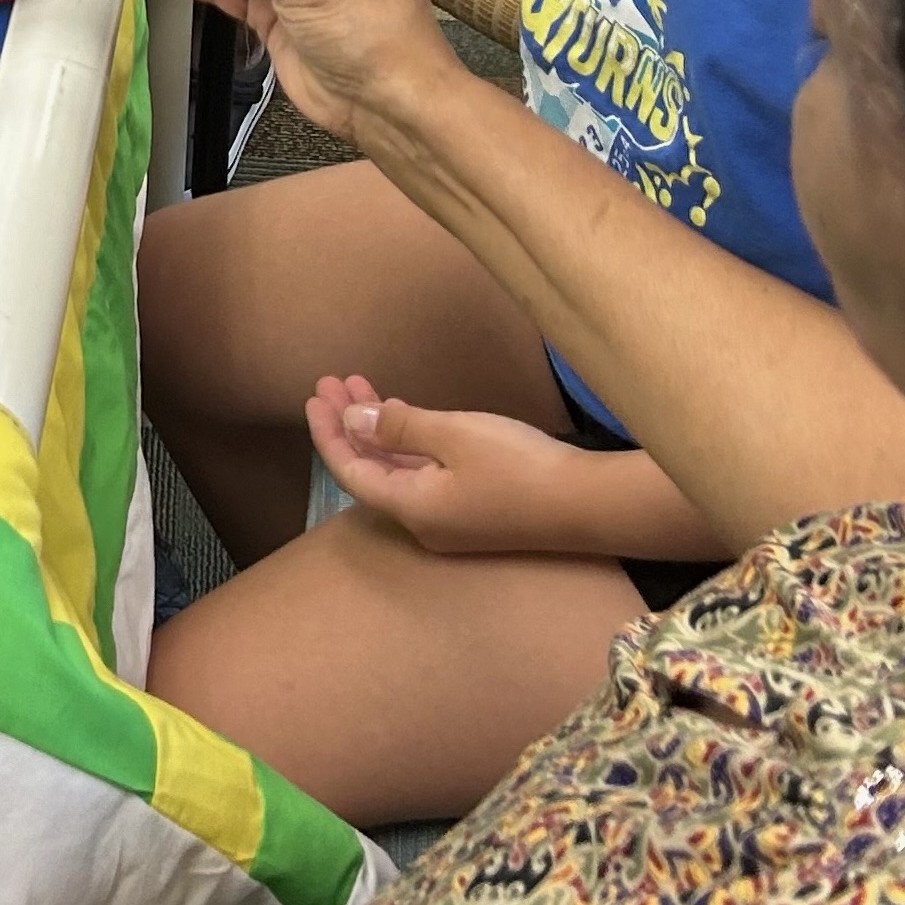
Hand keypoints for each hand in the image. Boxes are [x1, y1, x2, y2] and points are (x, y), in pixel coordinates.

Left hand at [306, 376, 602, 554]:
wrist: (590, 503)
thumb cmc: (518, 465)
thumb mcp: (452, 435)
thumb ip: (399, 427)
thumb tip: (354, 420)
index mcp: (411, 508)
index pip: (350, 470)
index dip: (329, 433)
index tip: (315, 396)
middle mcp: (424, 521)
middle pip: (371, 469)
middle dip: (349, 423)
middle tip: (332, 383)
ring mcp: (451, 518)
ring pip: (398, 469)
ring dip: (378, 428)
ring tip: (359, 386)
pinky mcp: (476, 509)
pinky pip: (425, 474)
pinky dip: (407, 442)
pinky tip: (403, 413)